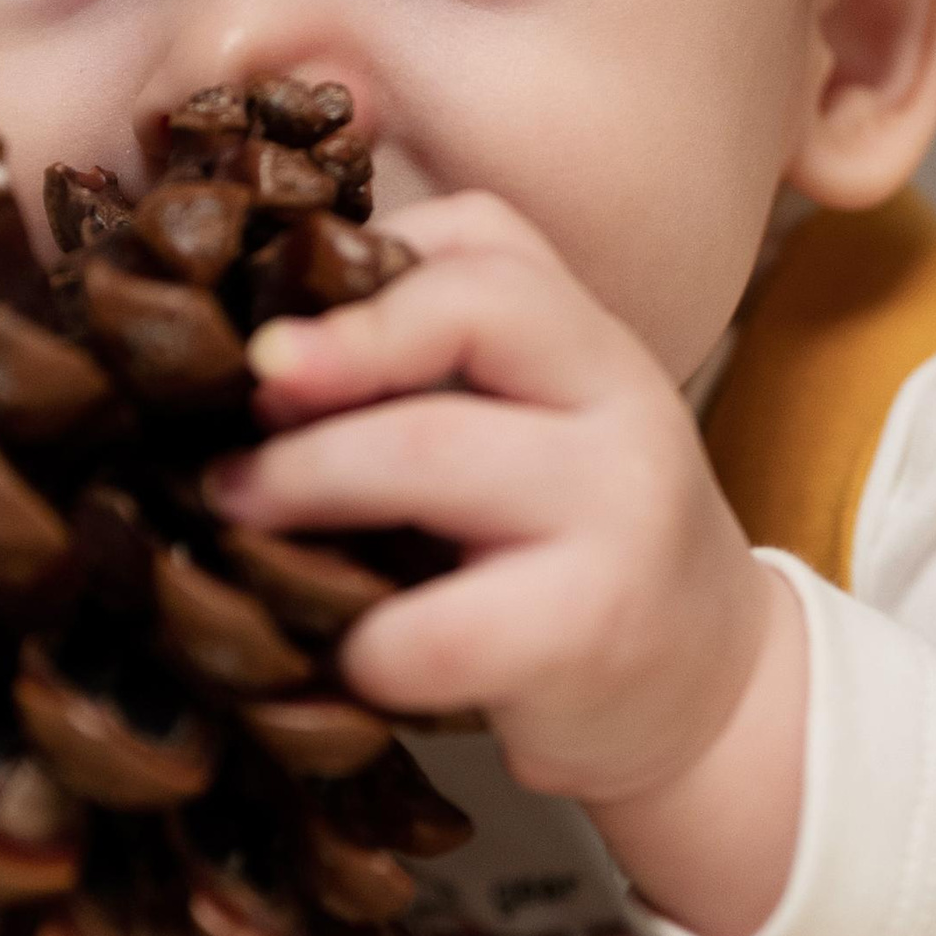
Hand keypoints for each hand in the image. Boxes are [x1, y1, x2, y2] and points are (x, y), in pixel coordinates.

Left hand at [208, 192, 807, 935]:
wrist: (711, 692)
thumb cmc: (581, 552)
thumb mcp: (545, 431)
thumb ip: (445, 368)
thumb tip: (253, 343)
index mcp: (598, 348)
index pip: (485, 244)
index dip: (361, 277)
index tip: (267, 347)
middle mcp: (626, 410)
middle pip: (451, 326)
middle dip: (310, 379)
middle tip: (224, 449)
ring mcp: (619, 518)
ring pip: (424, 452)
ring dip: (299, 486)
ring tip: (237, 520)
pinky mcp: (589, 632)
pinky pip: (430, 625)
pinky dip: (356, 646)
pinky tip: (341, 656)